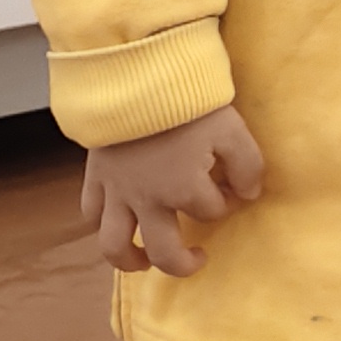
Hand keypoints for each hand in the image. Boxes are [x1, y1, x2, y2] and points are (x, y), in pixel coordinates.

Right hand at [77, 104, 264, 275]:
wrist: (138, 76)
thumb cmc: (190, 102)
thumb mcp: (233, 129)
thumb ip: (248, 166)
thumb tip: (249, 194)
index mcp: (184, 190)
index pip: (212, 211)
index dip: (227, 201)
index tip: (233, 186)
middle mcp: (148, 201)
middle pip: (163, 253)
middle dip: (183, 264)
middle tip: (198, 258)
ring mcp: (117, 192)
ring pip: (114, 246)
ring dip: (130, 261)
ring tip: (144, 262)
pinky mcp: (96, 176)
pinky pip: (91, 212)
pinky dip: (101, 222)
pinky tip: (117, 220)